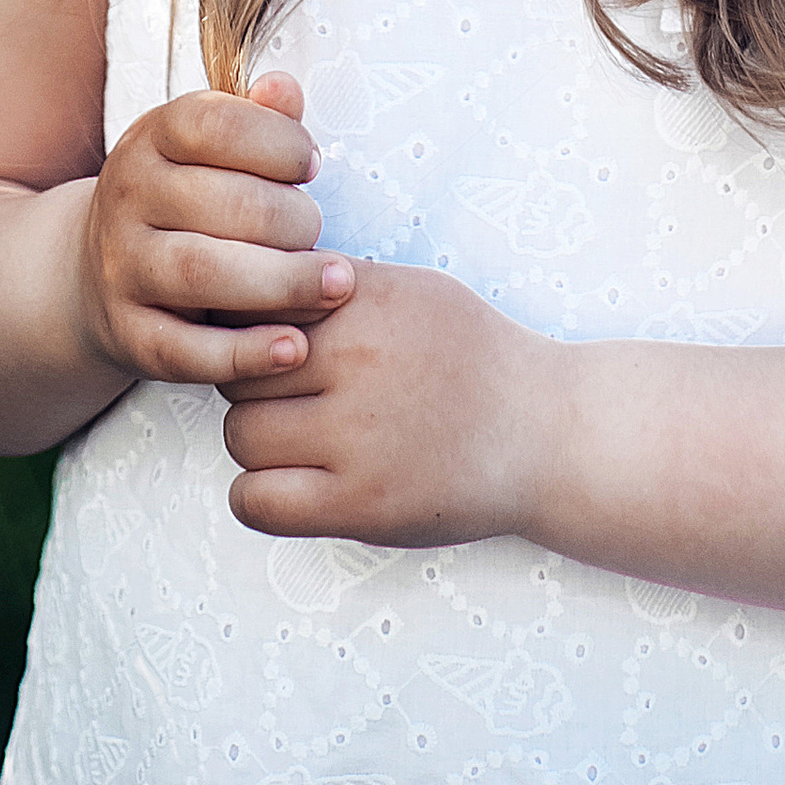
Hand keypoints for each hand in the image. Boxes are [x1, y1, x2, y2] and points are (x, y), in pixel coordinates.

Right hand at [75, 69, 356, 390]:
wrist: (98, 271)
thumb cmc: (185, 198)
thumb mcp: (208, 148)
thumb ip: (255, 118)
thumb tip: (284, 89)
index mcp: (151, 137)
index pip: (215, 126)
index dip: (278, 143)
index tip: (313, 165)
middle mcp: (126, 197)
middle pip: (221, 204)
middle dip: (291, 219)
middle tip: (323, 232)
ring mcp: (122, 268)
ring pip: (202, 274)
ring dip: (281, 282)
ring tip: (336, 285)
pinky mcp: (129, 335)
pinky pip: (187, 351)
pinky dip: (245, 354)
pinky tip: (295, 347)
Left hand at [222, 259, 549, 547]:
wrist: (546, 432)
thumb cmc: (473, 357)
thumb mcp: (411, 290)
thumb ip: (333, 285)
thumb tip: (250, 280)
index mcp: (364, 302)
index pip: (252, 305)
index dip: (248, 329)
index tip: (267, 348)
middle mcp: (358, 361)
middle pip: (239, 371)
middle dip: (253, 386)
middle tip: (291, 399)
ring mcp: (358, 438)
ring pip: (241, 435)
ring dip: (259, 443)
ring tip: (300, 443)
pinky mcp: (362, 504)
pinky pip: (256, 501)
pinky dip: (259, 497)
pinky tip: (293, 485)